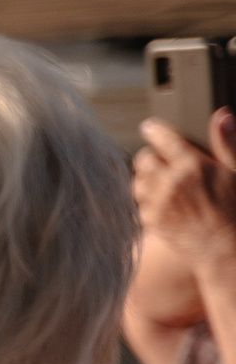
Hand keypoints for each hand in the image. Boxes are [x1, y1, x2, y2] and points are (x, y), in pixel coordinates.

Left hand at [135, 112, 235, 282]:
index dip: (154, 131)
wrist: (227, 249)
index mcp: (194, 166)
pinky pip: (138, 204)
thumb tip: (221, 114)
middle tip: (160, 160)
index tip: (149, 127)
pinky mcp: (151, 221)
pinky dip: (146, 201)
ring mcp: (158, 203)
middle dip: (150, 157)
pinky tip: (163, 203)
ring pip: (136, 181)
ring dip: (145, 179)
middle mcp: (171, 182)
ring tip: (161, 182)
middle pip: (143, 159)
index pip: (163, 139)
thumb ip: (227, 143)